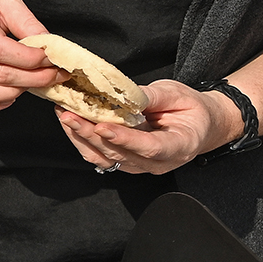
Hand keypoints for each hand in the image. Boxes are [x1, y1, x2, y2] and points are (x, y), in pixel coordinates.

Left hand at [55, 79, 235, 174]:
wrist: (199, 125)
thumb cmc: (191, 109)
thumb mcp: (178, 95)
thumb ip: (153, 97)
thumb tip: (125, 95)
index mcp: (179, 146)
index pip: (150, 148)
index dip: (125, 140)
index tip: (102, 128)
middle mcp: (157, 163)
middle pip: (120, 154)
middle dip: (91, 135)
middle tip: (70, 115)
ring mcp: (139, 165)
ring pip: (105, 158)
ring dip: (81, 137)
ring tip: (64, 114)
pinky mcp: (125, 161)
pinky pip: (99, 156)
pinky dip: (82, 140)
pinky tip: (70, 122)